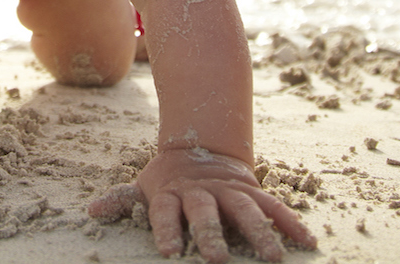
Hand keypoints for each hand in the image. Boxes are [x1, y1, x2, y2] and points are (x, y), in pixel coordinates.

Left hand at [88, 148, 314, 262]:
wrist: (201, 146)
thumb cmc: (169, 179)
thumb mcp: (145, 186)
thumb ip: (122, 200)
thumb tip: (91, 211)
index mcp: (172, 193)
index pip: (166, 213)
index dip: (167, 231)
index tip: (169, 253)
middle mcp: (202, 193)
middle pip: (205, 214)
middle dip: (211, 235)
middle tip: (217, 260)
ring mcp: (229, 191)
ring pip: (245, 211)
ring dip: (259, 234)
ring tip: (273, 258)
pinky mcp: (252, 191)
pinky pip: (274, 207)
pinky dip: (291, 222)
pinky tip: (308, 242)